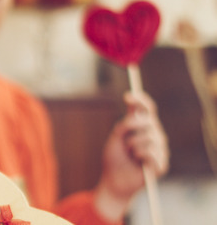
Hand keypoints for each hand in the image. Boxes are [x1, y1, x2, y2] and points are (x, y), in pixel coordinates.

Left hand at [94, 91, 168, 220]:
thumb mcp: (116, 136)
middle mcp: (155, 135)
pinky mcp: (162, 163)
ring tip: (130, 154)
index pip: (148, 109)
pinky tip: (137, 162)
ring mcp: (160, 149)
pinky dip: (139, 156)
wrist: (114, 179)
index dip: (141, 100)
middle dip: (130, 128)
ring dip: (132, 145)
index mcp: (144, 126)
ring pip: (148, 137)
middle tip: (123, 140)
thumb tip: (134, 111)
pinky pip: (150, 151)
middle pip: (148, 121)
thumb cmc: (114, 157)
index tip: (127, 96)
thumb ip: (125, 124)